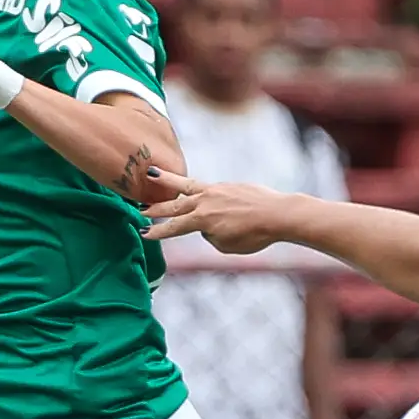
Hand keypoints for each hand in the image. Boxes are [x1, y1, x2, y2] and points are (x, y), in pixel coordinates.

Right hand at [143, 170, 295, 251]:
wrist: (278, 213)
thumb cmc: (255, 235)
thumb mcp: (227, 245)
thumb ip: (210, 235)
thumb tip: (206, 225)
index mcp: (203, 220)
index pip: (174, 227)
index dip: (158, 231)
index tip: (143, 233)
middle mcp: (205, 202)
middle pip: (175, 204)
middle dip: (156, 207)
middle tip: (140, 208)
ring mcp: (216, 190)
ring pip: (186, 185)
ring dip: (168, 181)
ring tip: (152, 173)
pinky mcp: (227, 185)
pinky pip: (206, 186)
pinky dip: (195, 188)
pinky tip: (192, 188)